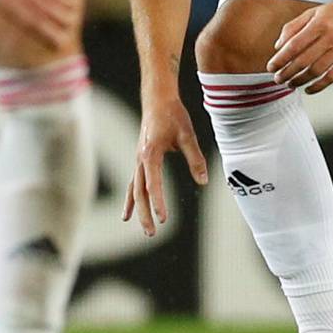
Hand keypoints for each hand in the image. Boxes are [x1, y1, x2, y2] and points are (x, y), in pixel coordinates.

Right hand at [122, 92, 207, 235]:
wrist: (157, 99)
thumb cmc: (173, 115)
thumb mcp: (188, 135)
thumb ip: (195, 158)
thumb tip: (203, 181)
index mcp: (151, 153)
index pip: (153, 183)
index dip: (158, 201)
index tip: (163, 218)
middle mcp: (140, 159)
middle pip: (139, 192)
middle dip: (145, 213)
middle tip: (152, 233)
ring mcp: (138, 160)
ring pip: (135, 190)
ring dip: (139, 210)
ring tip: (145, 230)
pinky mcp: (140, 160)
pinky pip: (133, 184)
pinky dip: (132, 200)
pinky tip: (129, 214)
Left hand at [266, 0, 332, 92]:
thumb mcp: (315, 12)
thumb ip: (294, 26)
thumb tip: (278, 45)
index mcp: (319, 23)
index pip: (294, 45)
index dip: (280, 58)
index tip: (271, 66)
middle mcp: (330, 36)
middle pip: (303, 60)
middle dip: (287, 72)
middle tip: (277, 79)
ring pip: (317, 70)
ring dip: (300, 80)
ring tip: (291, 84)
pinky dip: (319, 86)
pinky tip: (309, 89)